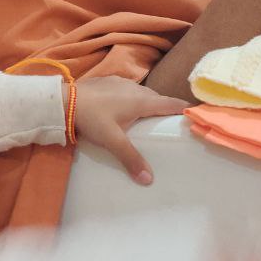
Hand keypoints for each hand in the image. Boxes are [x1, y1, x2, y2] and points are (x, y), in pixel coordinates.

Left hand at [71, 77, 188, 185]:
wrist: (65, 100)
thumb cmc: (92, 119)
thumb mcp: (112, 141)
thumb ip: (131, 158)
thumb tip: (149, 180)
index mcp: (141, 101)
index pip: (169, 103)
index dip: (182, 108)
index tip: (195, 112)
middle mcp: (135, 88)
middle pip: (156, 97)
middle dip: (165, 107)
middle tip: (170, 121)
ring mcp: (120, 82)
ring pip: (142, 92)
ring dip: (148, 102)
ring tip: (149, 115)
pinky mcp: (108, 81)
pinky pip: (128, 89)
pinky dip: (132, 97)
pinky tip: (125, 106)